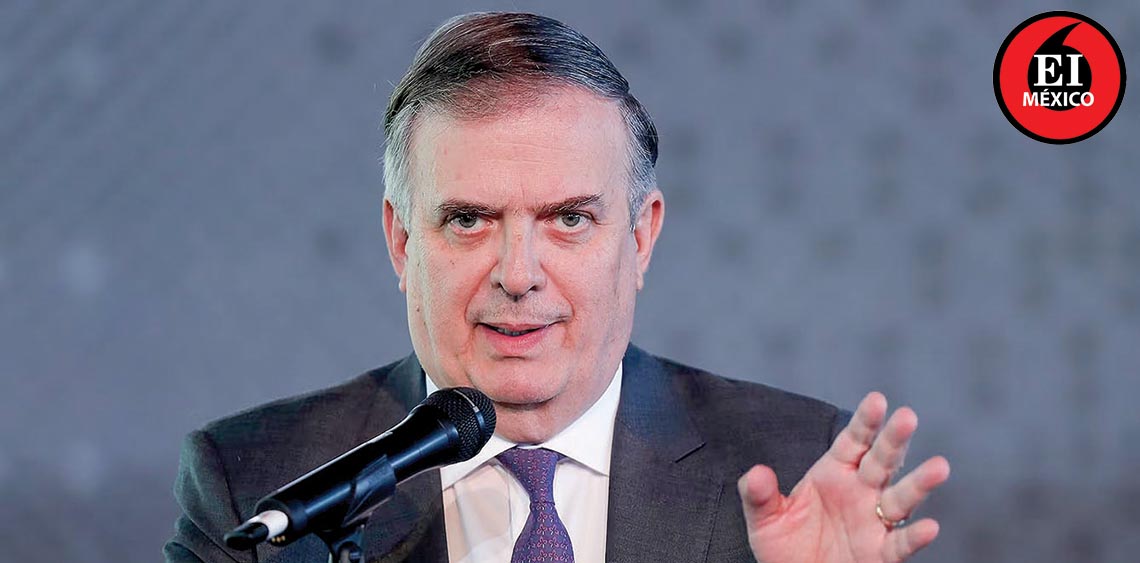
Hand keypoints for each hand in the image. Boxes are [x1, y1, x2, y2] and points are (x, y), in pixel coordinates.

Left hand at [738, 392, 949, 562]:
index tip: (877, 399)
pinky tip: (929, 527)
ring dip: (919, 483)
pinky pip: (900, 543)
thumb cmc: (785, 546)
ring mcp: (874, 521)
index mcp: (835, 472)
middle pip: (881, 460)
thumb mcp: (766, 519)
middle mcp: (861, 491)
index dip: (865, 421)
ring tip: (940, 467)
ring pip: (900, 498)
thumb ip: (759, 496)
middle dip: (894, 439)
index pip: (853, 441)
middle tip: (908, 416)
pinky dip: (914, 535)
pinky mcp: (881, 553)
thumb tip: (755, 474)